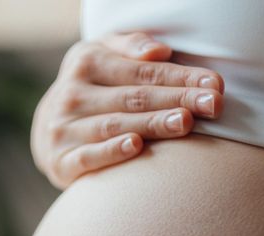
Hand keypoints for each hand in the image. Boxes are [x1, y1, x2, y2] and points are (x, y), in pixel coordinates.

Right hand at [31, 31, 224, 188]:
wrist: (48, 129)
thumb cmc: (92, 87)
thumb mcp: (104, 55)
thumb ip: (131, 46)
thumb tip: (159, 51)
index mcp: (86, 62)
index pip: (142, 71)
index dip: (180, 77)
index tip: (214, 84)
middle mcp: (72, 94)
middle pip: (134, 97)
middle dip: (176, 100)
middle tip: (212, 105)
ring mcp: (64, 128)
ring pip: (115, 125)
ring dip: (152, 124)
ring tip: (185, 122)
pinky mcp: (60, 161)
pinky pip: (89, 156)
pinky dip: (112, 151)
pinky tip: (136, 146)